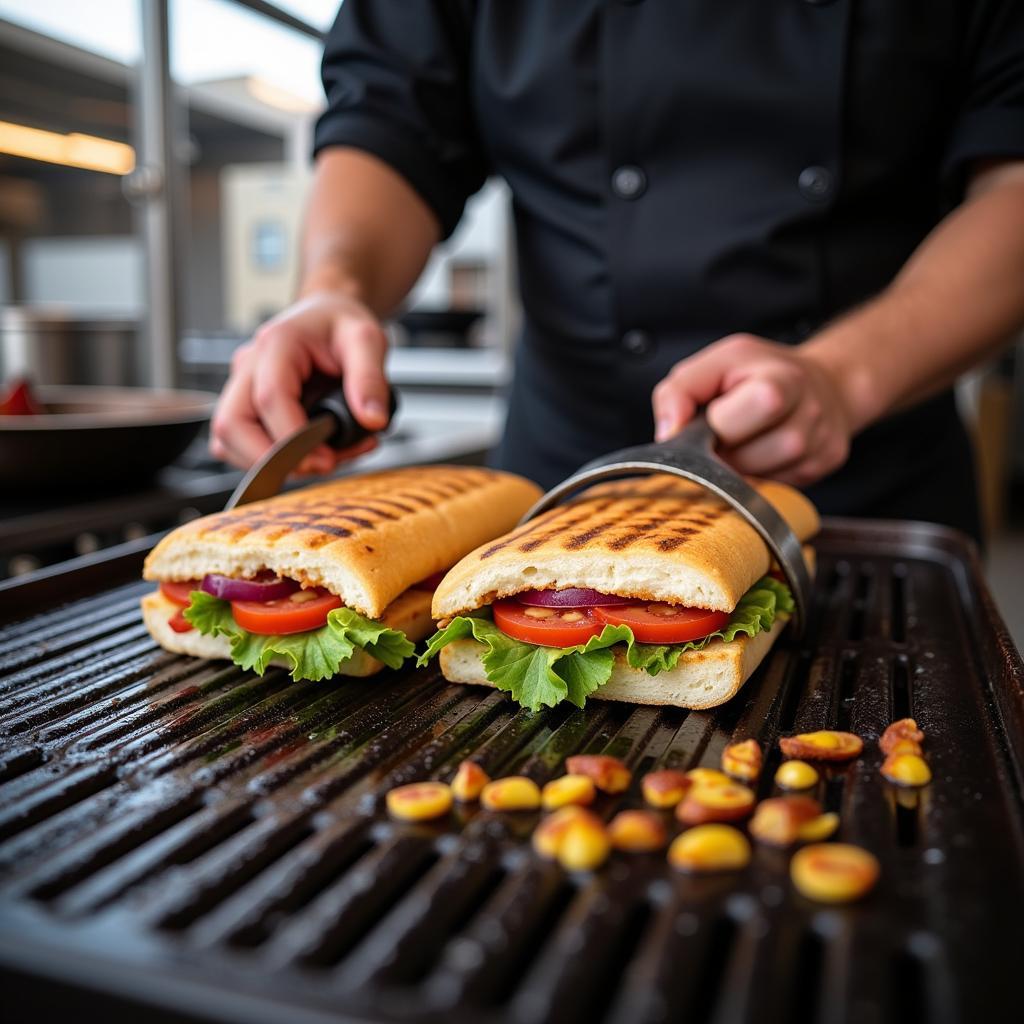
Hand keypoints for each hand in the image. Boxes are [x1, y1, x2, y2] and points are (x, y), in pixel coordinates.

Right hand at [210, 291, 390, 473]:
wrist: (328, 317)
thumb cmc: (341, 325)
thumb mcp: (368, 340)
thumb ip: (371, 379)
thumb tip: (372, 421)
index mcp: (278, 343)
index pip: (270, 398)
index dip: (294, 438)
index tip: (327, 458)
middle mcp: (250, 365)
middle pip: (232, 424)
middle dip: (271, 459)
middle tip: (320, 465)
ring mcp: (242, 387)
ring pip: (229, 441)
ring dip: (272, 464)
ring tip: (326, 456)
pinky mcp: (246, 407)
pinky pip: (240, 444)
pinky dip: (271, 460)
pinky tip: (310, 452)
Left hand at [651, 334, 853, 486]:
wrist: (822, 383)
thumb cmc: (758, 373)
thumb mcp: (715, 364)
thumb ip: (679, 391)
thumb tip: (668, 435)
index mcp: (784, 378)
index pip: (759, 405)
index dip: (722, 419)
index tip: (712, 415)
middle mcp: (811, 412)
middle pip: (753, 456)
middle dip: (724, 452)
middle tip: (722, 436)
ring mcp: (821, 444)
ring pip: (759, 481)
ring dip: (736, 470)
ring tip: (739, 445)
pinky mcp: (823, 467)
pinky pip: (774, 490)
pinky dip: (756, 478)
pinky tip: (758, 456)